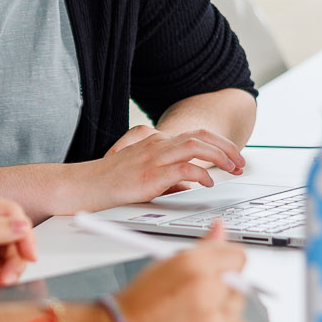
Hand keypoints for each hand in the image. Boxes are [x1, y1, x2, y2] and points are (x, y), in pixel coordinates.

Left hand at [0, 189, 37, 294]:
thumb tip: (21, 225)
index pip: (11, 213)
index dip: (24, 233)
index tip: (29, 254)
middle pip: (16, 233)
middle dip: (17, 256)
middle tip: (10, 275)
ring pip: (13, 250)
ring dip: (11, 268)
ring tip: (0, 282)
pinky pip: (5, 263)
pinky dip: (5, 275)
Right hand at [75, 127, 246, 208]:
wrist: (80, 186)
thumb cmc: (106, 184)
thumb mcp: (143, 177)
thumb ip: (167, 178)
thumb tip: (186, 185)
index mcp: (154, 141)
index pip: (195, 135)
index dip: (219, 144)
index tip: (233, 157)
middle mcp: (156, 143)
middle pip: (201, 136)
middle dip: (226, 148)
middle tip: (241, 162)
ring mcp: (153, 156)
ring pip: (196, 146)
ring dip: (220, 156)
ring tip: (232, 169)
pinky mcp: (150, 173)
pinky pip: (184, 168)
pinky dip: (201, 174)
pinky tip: (208, 182)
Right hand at [113, 220, 247, 321]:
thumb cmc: (134, 306)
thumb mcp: (164, 266)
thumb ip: (202, 248)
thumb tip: (221, 228)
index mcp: (193, 266)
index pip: (238, 258)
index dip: (226, 268)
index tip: (218, 277)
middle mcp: (206, 293)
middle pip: (239, 293)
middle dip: (221, 300)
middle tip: (192, 307)